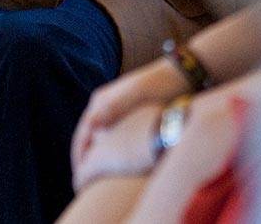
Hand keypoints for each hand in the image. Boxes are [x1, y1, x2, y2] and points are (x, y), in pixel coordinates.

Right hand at [72, 56, 186, 173]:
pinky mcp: (130, 119)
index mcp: (100, 101)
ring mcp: (117, 113)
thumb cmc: (158, 86)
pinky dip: (113, 155)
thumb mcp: (135, 95)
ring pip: (101, 141)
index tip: (80, 176)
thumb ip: (113, 108)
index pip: (83, 133)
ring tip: (101, 180)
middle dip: (86, 160)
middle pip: (89, 138)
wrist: (180, 77)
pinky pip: (115, 140)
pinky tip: (120, 167)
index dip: (79, 156)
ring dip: (99, 158)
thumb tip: (92, 126)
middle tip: (86, 183)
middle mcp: (105, 107)